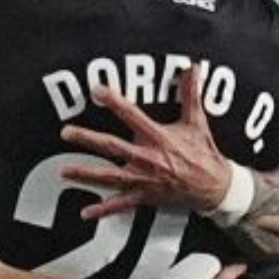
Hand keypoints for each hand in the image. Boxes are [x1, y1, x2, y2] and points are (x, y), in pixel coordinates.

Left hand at [61, 67, 231, 218]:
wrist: (215, 187)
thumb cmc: (204, 152)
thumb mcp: (197, 122)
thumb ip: (191, 93)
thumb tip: (193, 66)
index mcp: (158, 137)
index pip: (132, 116)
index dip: (115, 102)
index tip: (96, 90)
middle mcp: (147, 158)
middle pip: (112, 147)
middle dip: (87, 139)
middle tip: (65, 132)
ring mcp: (144, 179)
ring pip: (110, 177)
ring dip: (86, 174)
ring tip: (63, 171)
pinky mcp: (146, 196)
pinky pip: (121, 204)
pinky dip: (103, 210)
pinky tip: (85, 212)